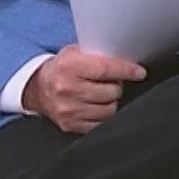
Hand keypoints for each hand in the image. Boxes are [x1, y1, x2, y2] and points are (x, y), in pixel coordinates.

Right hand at [20, 46, 146, 134]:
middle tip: (109, 82)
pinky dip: (103, 115)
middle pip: (111, 91)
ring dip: (110, 101)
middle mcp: (67, 89)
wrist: (39, 88)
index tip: (139, 72)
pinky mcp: (70, 125)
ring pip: (109, 109)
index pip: (106, 70)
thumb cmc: (63, 68)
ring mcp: (68, 110)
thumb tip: (128, 59)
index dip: (127, 71)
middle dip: (116, 86)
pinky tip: (97, 106)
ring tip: (102, 94)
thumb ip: (98, 54)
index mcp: (69, 66)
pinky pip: (101, 124)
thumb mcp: (76, 52)